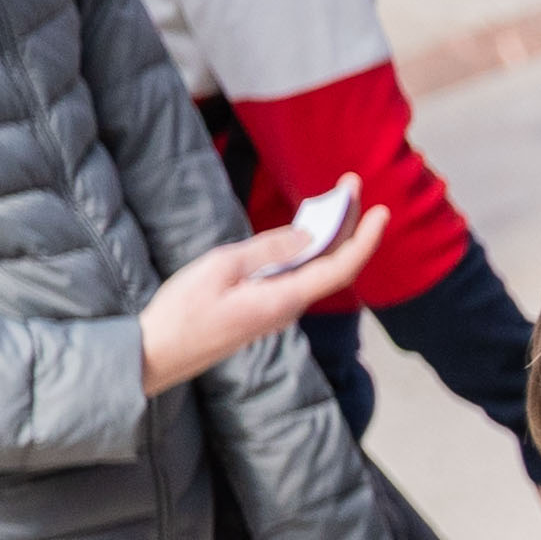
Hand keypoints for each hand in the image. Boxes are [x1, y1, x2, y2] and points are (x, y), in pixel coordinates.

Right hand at [138, 207, 383, 391]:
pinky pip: (297, 277)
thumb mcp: (221, 267)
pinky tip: (305, 230)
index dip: (365, 239)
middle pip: (333, 264)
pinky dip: (306, 251)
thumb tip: (309, 237)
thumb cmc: (182, 311)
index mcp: (285, 299)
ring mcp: (278, 310)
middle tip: (349, 186)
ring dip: (328, 236)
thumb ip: (268, 251)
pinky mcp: (264, 309)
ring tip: (334, 199)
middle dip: (348, 225)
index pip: (340, 268)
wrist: (157, 354)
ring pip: (316, 270)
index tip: (383, 211)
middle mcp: (290, 307)